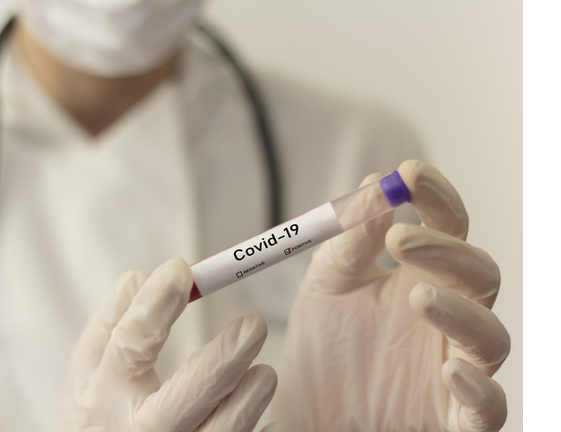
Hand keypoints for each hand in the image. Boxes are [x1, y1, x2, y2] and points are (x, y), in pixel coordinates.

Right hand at [60, 258, 277, 431]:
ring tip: (264, 373)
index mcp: (106, 390)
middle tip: (254, 324)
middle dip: (222, 362)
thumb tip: (154, 275)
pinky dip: (253, 427)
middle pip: (183, 399)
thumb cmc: (100, 402)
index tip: (181, 270)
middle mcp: (139, 428)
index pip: (131, 345)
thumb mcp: (91, 361)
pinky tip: (263, 406)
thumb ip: (118, 316)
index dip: (154, 305)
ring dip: (247, 400)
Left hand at [272, 161, 508, 430]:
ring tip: (416, 295)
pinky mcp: (456, 418)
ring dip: (460, 310)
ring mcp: (455, 366)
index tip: (410, 174)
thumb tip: (373, 185)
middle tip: (400, 239)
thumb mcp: (327, 286)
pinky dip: (476, 388)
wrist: (308, 412)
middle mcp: (445, 317)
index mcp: (419, 277)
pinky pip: (487, 406)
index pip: (446, 228)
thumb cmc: (324, 347)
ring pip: (489, 334)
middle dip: (446, 250)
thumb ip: (349, 241)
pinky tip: (448, 369)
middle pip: (478, 273)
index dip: (437, 197)